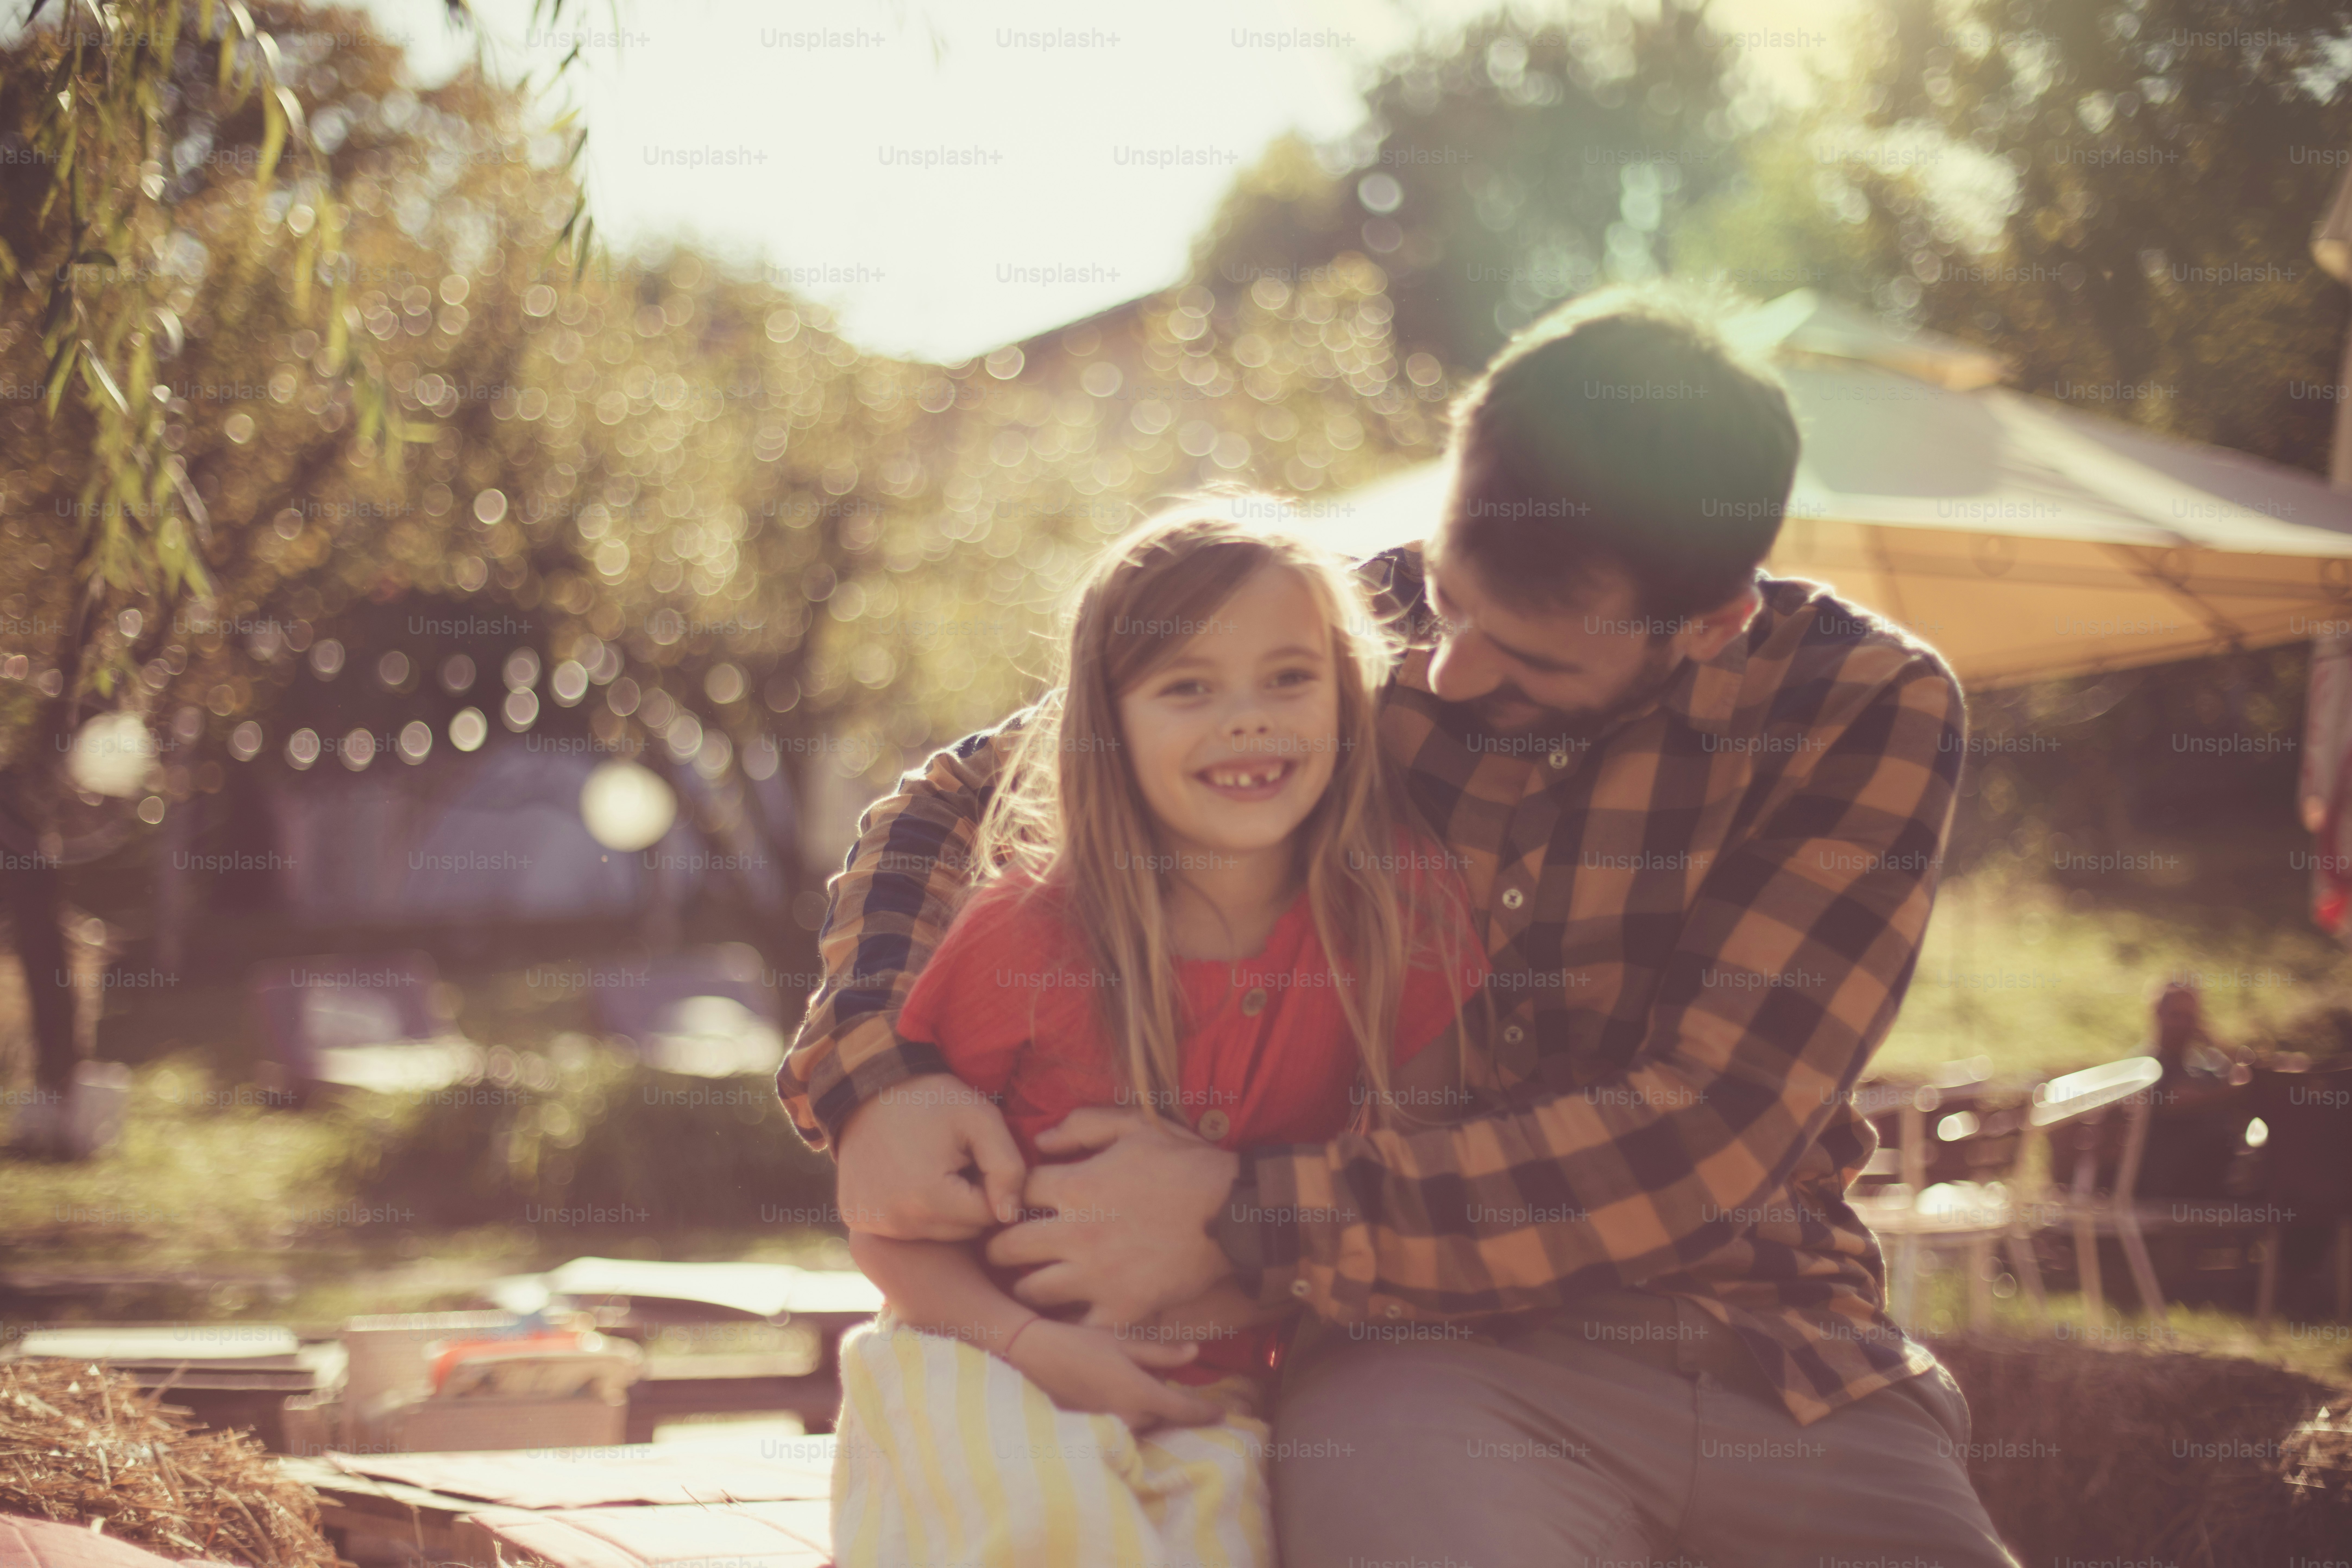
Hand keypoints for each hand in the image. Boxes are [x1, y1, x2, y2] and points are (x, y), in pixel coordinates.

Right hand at [835, 1073, 1026, 1239]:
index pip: (988, 1215)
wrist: (866, 1088)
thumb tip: (1011, 1215)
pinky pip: (908, 1229)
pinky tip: (908, 1178)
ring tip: (931, 1167)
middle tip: (953, 1161)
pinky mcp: (860, 1220)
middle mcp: (899, 1222)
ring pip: (939, 1232)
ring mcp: (876, 1224)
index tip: (973, 1157)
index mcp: (929, 1199)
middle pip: (964, 1230)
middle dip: (968, 1199)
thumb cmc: (929, 1101)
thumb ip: (1008, 1167)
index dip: (990, 1183)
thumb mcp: (979, 1118)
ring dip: (945, 1207)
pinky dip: (916, 1210)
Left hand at [985, 1107, 1239, 1328]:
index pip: (1015, 1193)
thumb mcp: (1136, 1126)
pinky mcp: (1122, 1309)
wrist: (1236, 1213)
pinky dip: (1070, 1321)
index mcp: (1075, 1186)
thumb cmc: (1187, 1164)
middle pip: (1007, 1247)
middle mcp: (1076, 1234)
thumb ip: (1083, 1125)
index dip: (1010, 1196)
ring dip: (1028, 1284)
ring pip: (1031, 1291)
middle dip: (1000, 1247)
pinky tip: (1072, 1311)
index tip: (1014, 1205)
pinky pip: (1077, 1326)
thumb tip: (1040, 1140)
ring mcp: (1097, 1276)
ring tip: (1034, 1280)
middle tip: (1005, 1250)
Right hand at [1005, 1318, 1224, 1433]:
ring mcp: (1110, 1424)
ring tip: (1141, 1382)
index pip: (1183, 1410)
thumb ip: (1160, 1352)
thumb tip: (1194, 1354)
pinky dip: (1129, 1411)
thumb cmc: (1079, 1341)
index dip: (1205, 1412)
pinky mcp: (1094, 1427)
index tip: (1223, 1413)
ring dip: (1150, 1407)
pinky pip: (1124, 1422)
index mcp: (1140, 1392)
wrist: (1033, 1356)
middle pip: (1163, 1416)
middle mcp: (1127, 1415)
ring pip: (1144, 1420)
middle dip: (1172, 1402)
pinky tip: (1118, 1390)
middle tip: (1173, 1383)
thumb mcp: (1123, 1340)